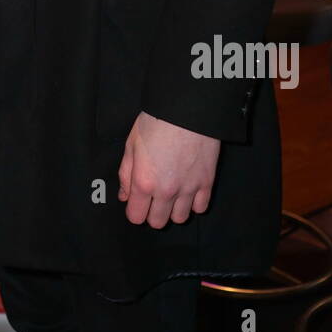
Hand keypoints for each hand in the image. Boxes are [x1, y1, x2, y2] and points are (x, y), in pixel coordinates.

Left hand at [118, 111, 220, 227]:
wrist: (187, 109)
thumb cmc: (155, 122)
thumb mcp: (131, 144)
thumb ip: (126, 174)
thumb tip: (125, 196)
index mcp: (144, 182)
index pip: (136, 217)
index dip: (134, 210)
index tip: (136, 202)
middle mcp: (166, 191)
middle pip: (157, 222)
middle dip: (152, 212)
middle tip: (153, 197)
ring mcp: (188, 189)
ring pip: (180, 218)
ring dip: (174, 209)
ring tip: (172, 194)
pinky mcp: (207, 182)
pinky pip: (200, 208)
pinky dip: (194, 203)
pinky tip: (188, 190)